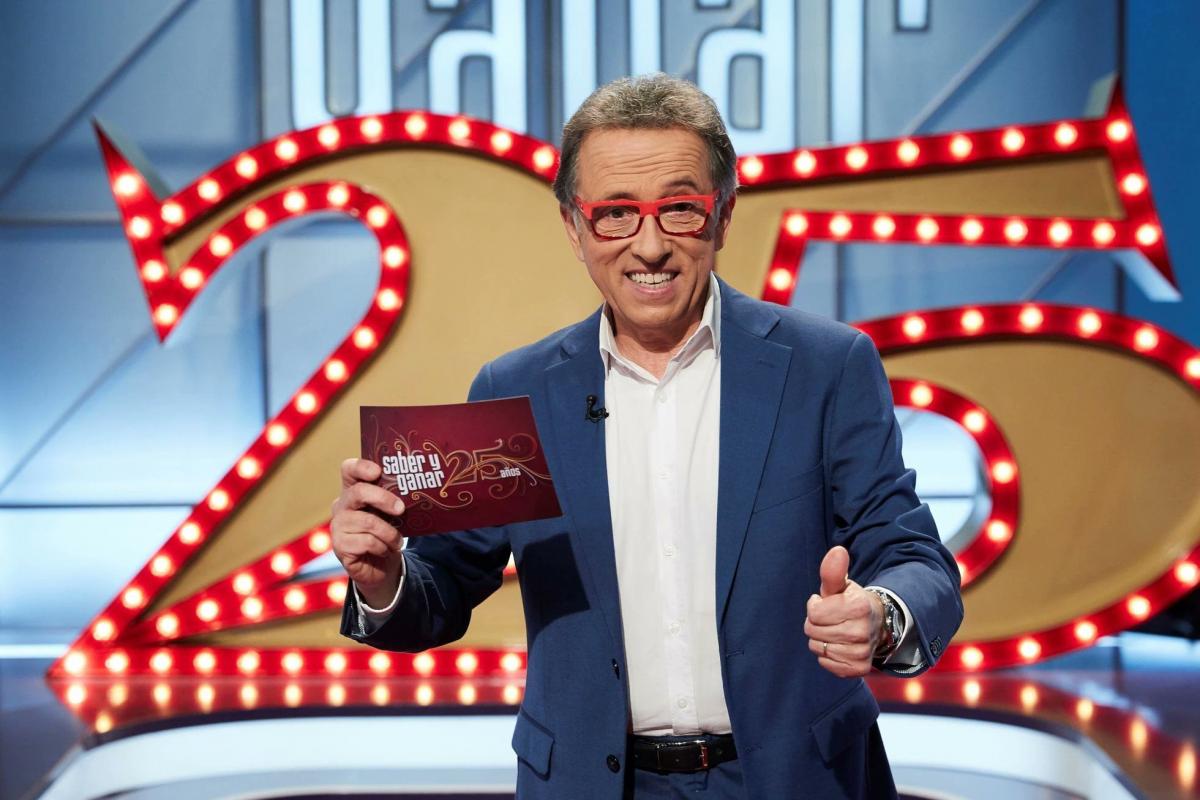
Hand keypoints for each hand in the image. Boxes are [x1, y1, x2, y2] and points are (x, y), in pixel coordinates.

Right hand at [331, 458, 404, 607]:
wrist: (381, 566)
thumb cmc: (387, 532)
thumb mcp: (392, 513)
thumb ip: (395, 498)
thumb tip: (415, 487)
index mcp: (353, 491)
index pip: (349, 470)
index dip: (361, 467)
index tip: (378, 472)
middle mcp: (342, 506)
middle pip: (358, 492)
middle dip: (383, 499)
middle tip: (401, 509)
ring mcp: (338, 526)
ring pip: (367, 522)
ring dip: (389, 533)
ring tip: (397, 541)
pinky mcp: (340, 546)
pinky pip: (367, 542)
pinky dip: (383, 547)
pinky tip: (385, 550)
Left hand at [804, 545, 884, 677]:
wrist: (876, 625)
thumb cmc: (850, 602)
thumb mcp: (841, 585)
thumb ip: (833, 570)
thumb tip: (837, 551)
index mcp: (858, 606)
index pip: (814, 613)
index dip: (815, 607)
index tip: (827, 603)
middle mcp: (863, 631)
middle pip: (813, 631)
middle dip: (816, 623)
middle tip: (831, 619)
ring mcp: (862, 652)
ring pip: (817, 648)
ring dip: (821, 639)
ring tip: (836, 631)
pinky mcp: (858, 668)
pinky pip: (826, 664)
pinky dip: (827, 656)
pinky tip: (839, 646)